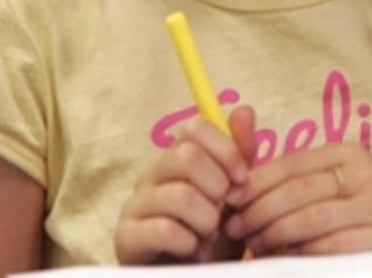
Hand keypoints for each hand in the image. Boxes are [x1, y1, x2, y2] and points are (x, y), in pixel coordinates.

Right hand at [114, 107, 256, 263]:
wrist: (196, 276)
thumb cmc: (213, 234)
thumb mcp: (234, 195)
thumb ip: (240, 155)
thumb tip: (244, 110)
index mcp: (175, 159)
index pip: (195, 127)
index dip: (225, 149)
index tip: (242, 178)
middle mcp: (151, 176)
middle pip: (185, 156)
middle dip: (217, 186)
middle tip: (224, 210)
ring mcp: (135, 206)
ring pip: (179, 195)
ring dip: (206, 219)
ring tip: (208, 234)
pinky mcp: (126, 238)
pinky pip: (164, 229)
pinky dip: (188, 241)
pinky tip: (191, 248)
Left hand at [223, 142, 371, 255]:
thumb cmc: (363, 204)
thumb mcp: (336, 180)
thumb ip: (295, 177)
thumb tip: (239, 186)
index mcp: (348, 153)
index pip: (291, 163)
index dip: (256, 182)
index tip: (230, 198)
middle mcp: (366, 174)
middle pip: (299, 192)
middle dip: (260, 211)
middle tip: (235, 227)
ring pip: (312, 220)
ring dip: (275, 234)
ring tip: (254, 244)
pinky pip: (333, 246)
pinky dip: (304, 253)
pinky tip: (287, 255)